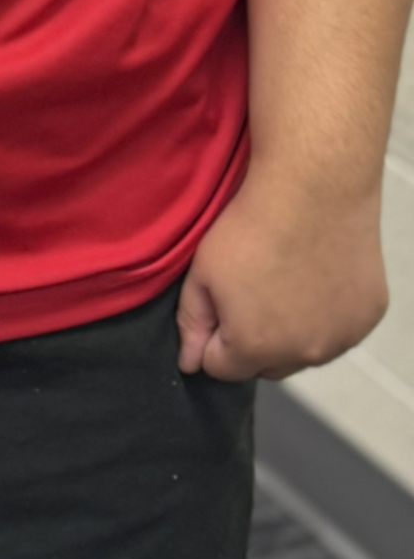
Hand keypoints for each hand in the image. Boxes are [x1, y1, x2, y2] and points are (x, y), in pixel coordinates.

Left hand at [177, 167, 387, 378]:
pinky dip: (327, 314)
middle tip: (252, 290)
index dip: (212, 336)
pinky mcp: (367, 317)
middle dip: (253, 340)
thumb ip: (193, 322)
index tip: (218, 303)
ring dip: (292, 332)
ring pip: (305, 351)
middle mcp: (303, 354)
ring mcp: (340, 339)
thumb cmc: (250, 227)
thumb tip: (191, 364)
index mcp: (255, 347)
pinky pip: (338, 330)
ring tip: (285, 280)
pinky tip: (317, 276)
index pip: (221, 367)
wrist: (314, 191)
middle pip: (265, 365)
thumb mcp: (203, 271)